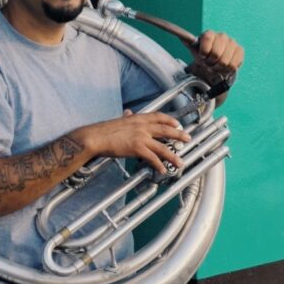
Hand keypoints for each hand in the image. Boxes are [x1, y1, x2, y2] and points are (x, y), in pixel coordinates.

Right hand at [72, 111, 189, 173]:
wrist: (95, 137)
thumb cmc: (104, 130)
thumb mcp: (118, 121)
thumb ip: (126, 117)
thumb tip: (128, 113)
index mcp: (138, 118)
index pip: (158, 116)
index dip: (170, 120)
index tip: (177, 123)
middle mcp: (142, 126)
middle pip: (166, 130)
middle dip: (178, 135)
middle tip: (188, 138)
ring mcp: (141, 137)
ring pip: (162, 147)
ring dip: (172, 155)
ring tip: (180, 162)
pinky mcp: (137, 148)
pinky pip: (152, 158)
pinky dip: (159, 165)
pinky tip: (163, 170)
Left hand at [189, 30, 243, 80]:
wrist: (215, 62)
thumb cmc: (204, 55)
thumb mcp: (195, 50)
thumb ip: (188, 43)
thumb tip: (183, 38)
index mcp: (209, 34)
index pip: (208, 38)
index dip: (204, 51)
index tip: (202, 57)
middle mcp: (222, 36)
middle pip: (216, 53)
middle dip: (210, 63)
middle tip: (209, 64)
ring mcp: (232, 43)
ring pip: (225, 61)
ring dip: (218, 68)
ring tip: (215, 67)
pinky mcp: (240, 50)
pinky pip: (233, 64)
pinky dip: (227, 70)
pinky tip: (224, 67)